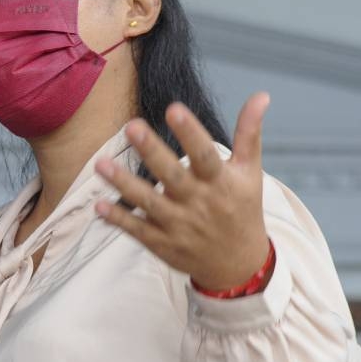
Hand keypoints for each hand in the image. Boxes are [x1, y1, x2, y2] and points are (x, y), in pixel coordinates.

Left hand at [94, 93, 270, 290]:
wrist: (239, 265)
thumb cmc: (242, 209)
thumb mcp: (250, 172)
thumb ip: (249, 133)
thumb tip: (261, 96)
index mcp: (221, 182)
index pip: (205, 155)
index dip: (190, 133)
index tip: (173, 109)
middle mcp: (199, 203)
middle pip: (173, 176)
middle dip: (152, 152)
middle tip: (131, 126)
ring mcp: (179, 225)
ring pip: (149, 203)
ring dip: (124, 184)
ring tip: (101, 164)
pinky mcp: (162, 243)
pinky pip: (137, 230)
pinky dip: (119, 219)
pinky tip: (99, 204)